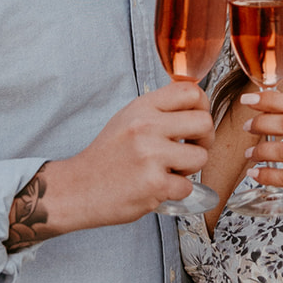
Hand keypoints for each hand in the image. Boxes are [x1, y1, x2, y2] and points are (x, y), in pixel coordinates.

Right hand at [38, 83, 214, 233]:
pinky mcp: (154, 184)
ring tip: (168, 170)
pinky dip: (176, 191)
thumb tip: (195, 104)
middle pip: (204, 122)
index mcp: (142, 107)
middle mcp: (146, 126)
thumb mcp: (127, 119)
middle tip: (191, 148)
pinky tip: (157, 187)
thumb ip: (159, 110)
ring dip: (189, 168)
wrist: (78, 188)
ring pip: (200, 157)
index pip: (190, 91)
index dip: (202, 106)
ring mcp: (151, 155)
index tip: (195, 121)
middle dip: (205, 139)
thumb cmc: (106, 157)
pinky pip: (187, 186)